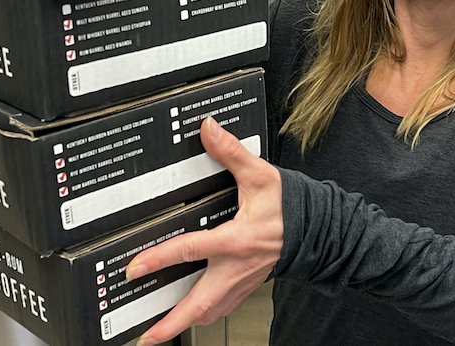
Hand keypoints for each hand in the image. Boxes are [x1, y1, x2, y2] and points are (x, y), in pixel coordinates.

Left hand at [127, 116, 282, 345]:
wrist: (319, 229)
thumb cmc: (290, 206)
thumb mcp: (260, 174)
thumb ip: (230, 153)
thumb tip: (207, 130)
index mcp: (237, 239)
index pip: (191, 250)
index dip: (160, 259)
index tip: (135, 268)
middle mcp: (237, 267)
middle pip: (200, 303)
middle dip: (171, 322)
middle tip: (147, 337)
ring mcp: (242, 281)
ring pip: (210, 312)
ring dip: (184, 323)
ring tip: (158, 333)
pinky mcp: (246, 286)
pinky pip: (220, 309)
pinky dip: (202, 316)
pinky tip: (189, 316)